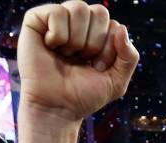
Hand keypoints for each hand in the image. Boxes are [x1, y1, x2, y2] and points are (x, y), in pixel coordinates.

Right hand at [17, 2, 138, 120]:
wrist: (57, 109)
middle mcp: (77, 23)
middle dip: (95, 42)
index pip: (114, 25)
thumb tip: (120, 27)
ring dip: (77, 40)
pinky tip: (51, 47)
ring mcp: (56, 21)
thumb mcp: (117, 81)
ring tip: (66, 55)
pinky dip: (58, 35)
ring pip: (79, 7)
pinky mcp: (36, 21)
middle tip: (82, 61)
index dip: (109, 49)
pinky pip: (57, 12)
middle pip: (99, 11)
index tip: (97, 68)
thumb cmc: (83, 95)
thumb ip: (129, 56)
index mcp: (96, 33)